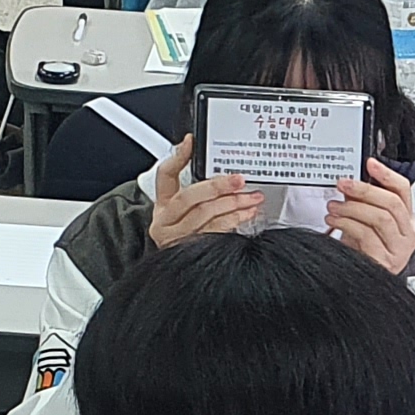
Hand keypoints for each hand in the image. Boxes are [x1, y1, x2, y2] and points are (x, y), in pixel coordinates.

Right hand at [145, 132, 263, 247]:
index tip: (190, 143)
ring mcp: (177, 237)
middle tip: (239, 180)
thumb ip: (200, 190)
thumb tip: (223, 170)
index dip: (177, 158)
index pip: (165, 175)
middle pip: (189, 197)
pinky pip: (215, 232)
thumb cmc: (186, 235)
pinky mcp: (191, 250)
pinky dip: (234, 221)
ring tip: (252, 198)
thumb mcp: (185, 212)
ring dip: (232, 204)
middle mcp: (166, 220)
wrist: (181, 272)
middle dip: (217, 186)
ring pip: (205, 214)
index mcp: (163, 205)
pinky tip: (247, 214)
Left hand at [326, 157, 414, 277]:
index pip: (403, 192)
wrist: (357, 283)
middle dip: (365, 190)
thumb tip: (350, 182)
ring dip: (353, 207)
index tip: (370, 163)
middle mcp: (407, 236)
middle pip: (392, 203)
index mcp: (405, 222)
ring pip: (381, 218)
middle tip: (343, 183)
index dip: (387, 175)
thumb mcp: (364, 223)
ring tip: (334, 206)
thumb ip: (363, 202)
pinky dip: (348, 224)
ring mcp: (399, 250)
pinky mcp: (386, 262)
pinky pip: (367, 235)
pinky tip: (335, 220)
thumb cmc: (362, 252)